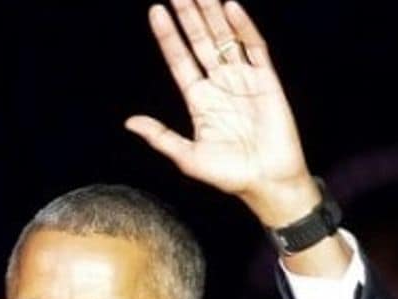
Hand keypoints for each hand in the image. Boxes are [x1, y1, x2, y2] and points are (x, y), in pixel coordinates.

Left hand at [124, 1, 319, 226]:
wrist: (267, 182)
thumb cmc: (229, 175)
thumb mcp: (188, 157)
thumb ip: (160, 136)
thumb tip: (130, 122)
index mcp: (199, 99)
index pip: (180, 59)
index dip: (168, 36)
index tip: (156, 12)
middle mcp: (220, 84)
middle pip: (201, 42)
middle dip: (189, 16)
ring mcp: (243, 79)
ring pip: (225, 39)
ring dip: (213, 15)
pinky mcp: (266, 80)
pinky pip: (254, 48)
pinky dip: (243, 28)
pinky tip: (230, 9)